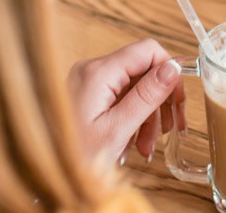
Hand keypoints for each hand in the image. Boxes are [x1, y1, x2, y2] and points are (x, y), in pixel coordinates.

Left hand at [66, 40, 185, 166]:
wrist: (46, 174)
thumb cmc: (75, 157)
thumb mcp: (118, 129)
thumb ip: (146, 96)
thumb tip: (172, 67)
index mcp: (98, 72)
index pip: (147, 50)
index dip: (169, 72)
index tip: (179, 101)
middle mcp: (91, 70)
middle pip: (142, 71)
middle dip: (159, 101)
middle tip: (172, 129)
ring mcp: (88, 82)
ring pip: (134, 88)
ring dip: (147, 117)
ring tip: (146, 148)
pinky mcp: (87, 95)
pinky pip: (120, 98)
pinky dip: (131, 119)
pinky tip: (132, 144)